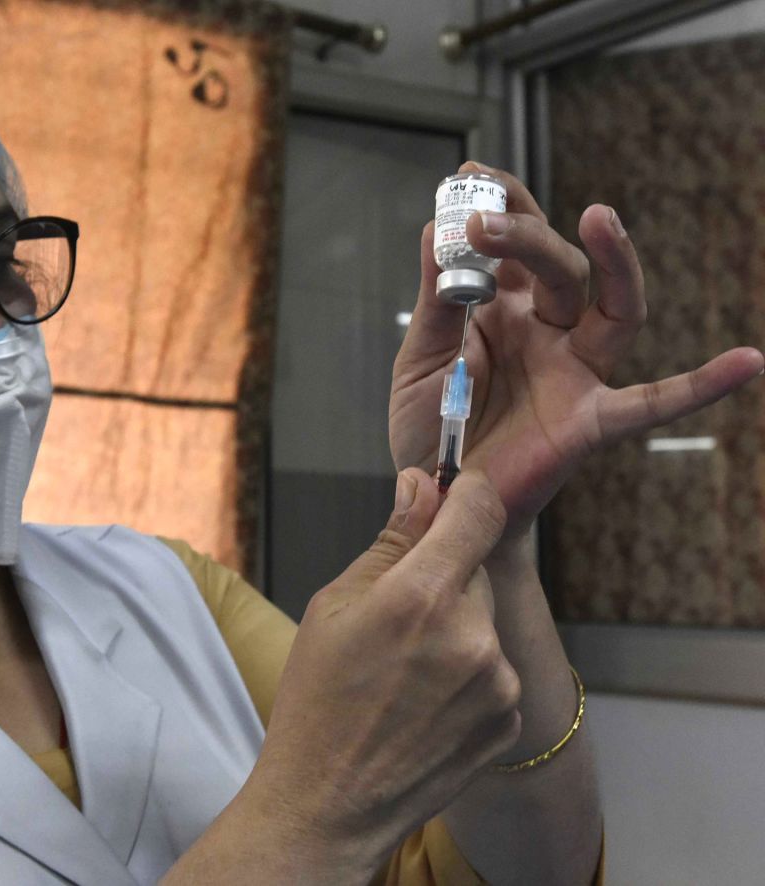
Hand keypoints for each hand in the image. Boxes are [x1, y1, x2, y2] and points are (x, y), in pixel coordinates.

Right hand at [242, 469, 518, 880]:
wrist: (328, 803)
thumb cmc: (317, 702)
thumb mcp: (333, 607)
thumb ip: (390, 543)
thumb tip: (421, 487)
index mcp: (420, 599)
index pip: (478, 511)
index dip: (467, 493)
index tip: (452, 493)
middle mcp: (472, 637)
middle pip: (475, 568)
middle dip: (442, 576)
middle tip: (394, 615)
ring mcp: (498, 683)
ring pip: (483, 619)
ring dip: (455, 626)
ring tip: (403, 669)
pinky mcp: (509, 718)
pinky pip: (494, 667)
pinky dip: (467, 671)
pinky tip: (423, 700)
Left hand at [390, 162, 763, 535]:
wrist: (437, 499)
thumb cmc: (433, 428)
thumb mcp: (421, 361)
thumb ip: (434, 303)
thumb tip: (435, 233)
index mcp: (505, 309)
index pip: (515, 242)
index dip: (501, 203)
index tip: (468, 173)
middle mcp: (548, 330)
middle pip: (559, 265)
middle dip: (525, 234)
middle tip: (481, 219)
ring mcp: (575, 372)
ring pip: (612, 308)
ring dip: (612, 263)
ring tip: (600, 218)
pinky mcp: (591, 420)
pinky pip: (654, 401)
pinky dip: (701, 384)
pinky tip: (748, 362)